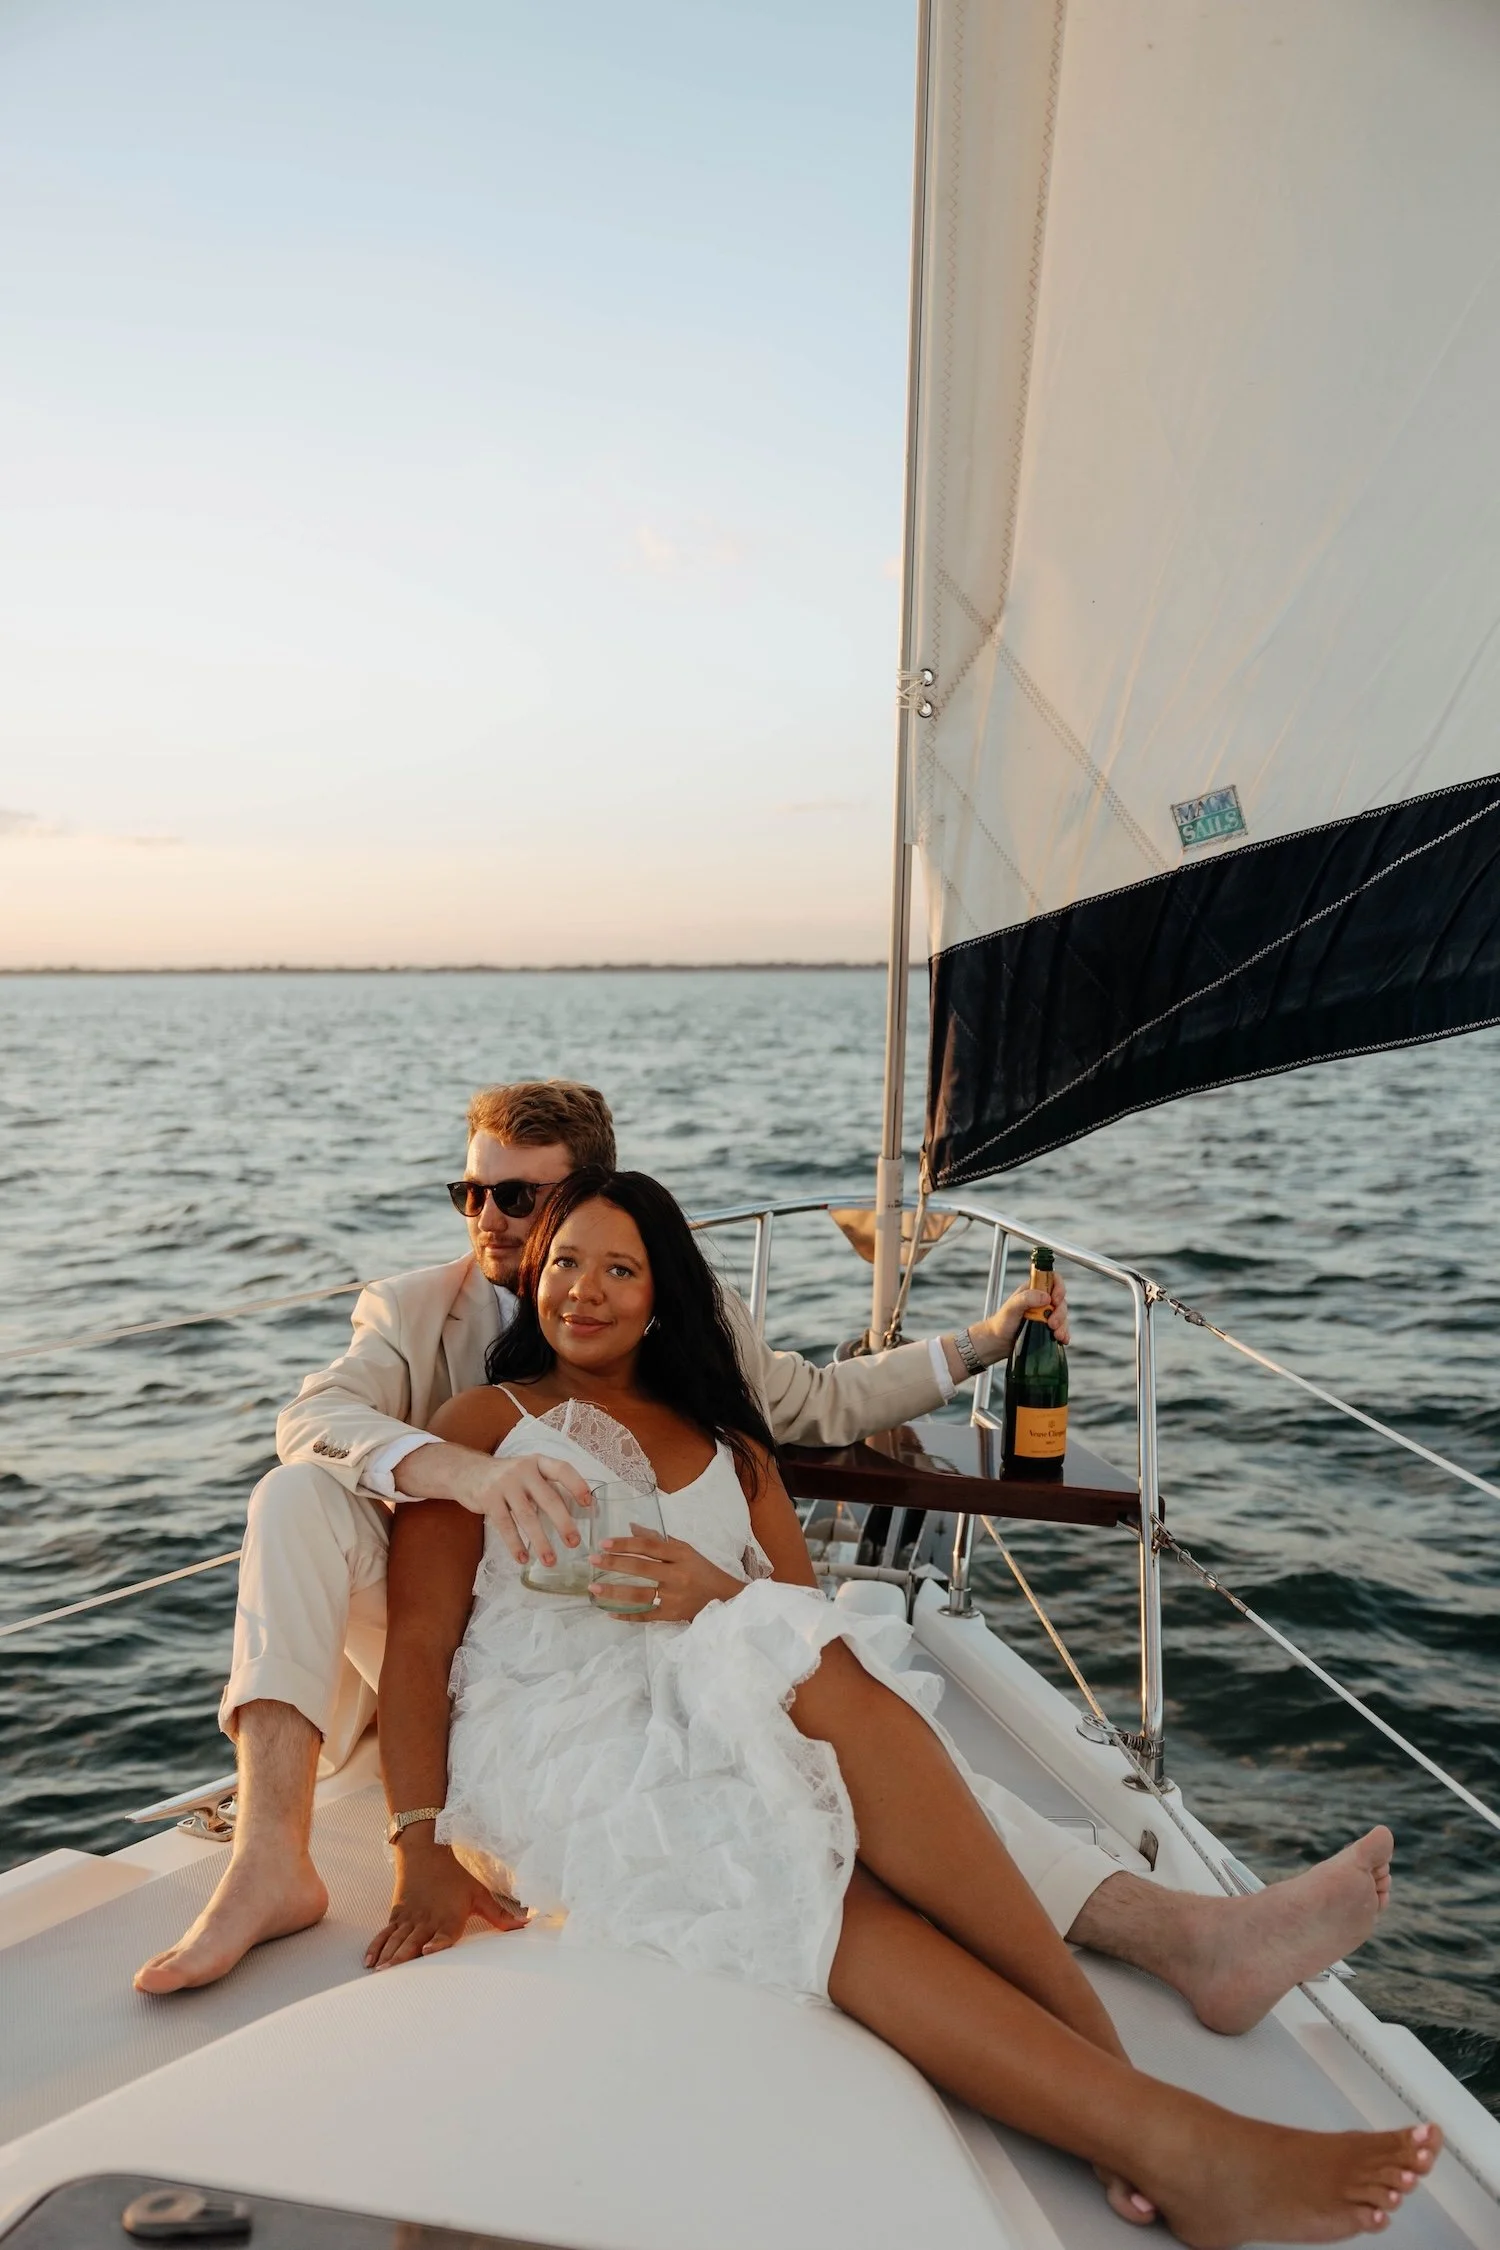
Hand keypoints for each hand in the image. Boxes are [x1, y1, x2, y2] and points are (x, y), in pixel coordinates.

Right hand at [364, 1837, 525, 1970]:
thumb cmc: (456, 1876)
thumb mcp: (479, 1894)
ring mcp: (409, 1918)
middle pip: (414, 1941)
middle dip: (403, 1958)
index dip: (437, 1944)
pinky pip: (385, 1933)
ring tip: (380, 1973)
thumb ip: (500, 1915)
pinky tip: (370, 1961)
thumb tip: (526, 1925)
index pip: (443, 1935)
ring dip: (388, 1956)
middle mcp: (427, 1920)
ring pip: (397, 1939)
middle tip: (392, 1975)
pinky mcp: (397, 1915)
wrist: (426, 1851)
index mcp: (449, 1918)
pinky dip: (377, 1947)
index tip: (427, 1951)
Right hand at [470, 1454, 592, 1568]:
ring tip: (551, 1561)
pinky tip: (523, 1558)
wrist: (467, 1471)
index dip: (577, 1485)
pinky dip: (515, 1544)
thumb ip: (546, 1486)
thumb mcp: (528, 1472)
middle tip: (574, 1542)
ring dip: (540, 1541)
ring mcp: (504, 1484)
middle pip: (548, 1498)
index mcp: (538, 1462)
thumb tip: (575, 1512)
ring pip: (527, 1516)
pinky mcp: (488, 1499)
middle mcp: (523, 1470)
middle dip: (563, 1523)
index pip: (562, 1470)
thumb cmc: (507, 1477)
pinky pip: (505, 1526)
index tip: (588, 1504)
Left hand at [589, 1529, 743, 1623]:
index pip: (649, 1546)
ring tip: (594, 1588)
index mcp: (681, 1554)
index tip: (604, 1543)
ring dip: (614, 1592)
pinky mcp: (672, 1615)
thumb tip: (631, 1527)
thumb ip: (658, 1540)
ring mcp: (674, 1597)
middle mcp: (677, 1575)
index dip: (625, 1543)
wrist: (725, 1598)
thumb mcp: (685, 1550)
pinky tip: (610, 1612)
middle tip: (592, 1560)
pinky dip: (627, 1615)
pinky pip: (646, 1616)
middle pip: (641, 1568)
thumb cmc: (703, 1571)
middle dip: (614, 1563)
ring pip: (640, 1594)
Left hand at [964, 1268, 1069, 1367]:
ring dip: (1063, 1325)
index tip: (1055, 1299)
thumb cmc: (1001, 1322)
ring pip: (1063, 1315)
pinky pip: (1062, 1328)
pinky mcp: (1048, 1328)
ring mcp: (1045, 1315)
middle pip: (1061, 1300)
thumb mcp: (1011, 1308)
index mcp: (1033, 1290)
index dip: (1058, 1286)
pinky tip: (1062, 1339)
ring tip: (1056, 1334)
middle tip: (1051, 1323)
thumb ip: (1026, 1298)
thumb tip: (1046, 1297)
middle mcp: (1041, 1300)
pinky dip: (1064, 1334)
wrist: (998, 1342)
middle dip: (1060, 1312)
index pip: (1052, 1279)